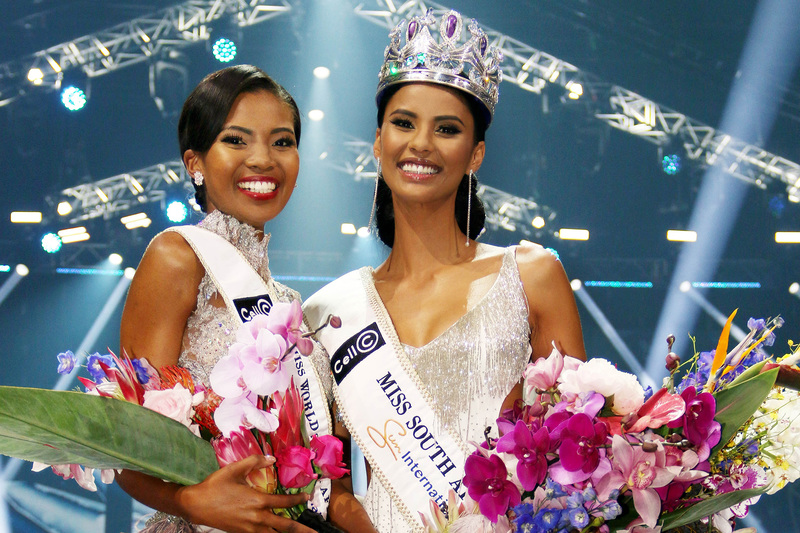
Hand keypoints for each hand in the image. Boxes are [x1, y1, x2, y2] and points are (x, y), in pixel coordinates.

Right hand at [178, 455, 314, 532]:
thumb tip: (272, 458)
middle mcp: (256, 518)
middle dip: (301, 530)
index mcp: (257, 501)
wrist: (196, 505)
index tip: (307, 497)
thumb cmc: (215, 485)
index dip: (298, 500)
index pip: (284, 503)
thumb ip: (255, 461)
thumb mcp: (234, 469)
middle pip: (284, 527)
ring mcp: (249, 528)